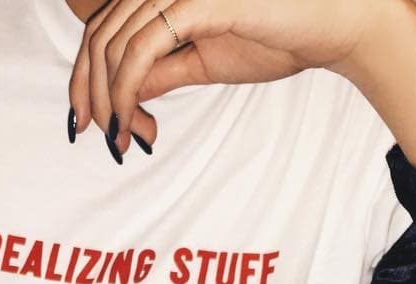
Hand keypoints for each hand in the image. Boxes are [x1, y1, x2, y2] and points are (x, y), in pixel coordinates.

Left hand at [69, 0, 392, 152]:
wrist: (330, 26)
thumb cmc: (275, 38)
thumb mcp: (202, 61)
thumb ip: (160, 71)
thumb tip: (124, 96)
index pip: (104, 27)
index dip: (86, 76)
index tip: (91, 122)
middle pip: (99, 35)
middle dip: (90, 93)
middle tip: (102, 136)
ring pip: (113, 46)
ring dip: (109, 102)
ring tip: (121, 139)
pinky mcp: (196, 2)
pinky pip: (140, 51)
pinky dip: (126, 94)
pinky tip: (129, 125)